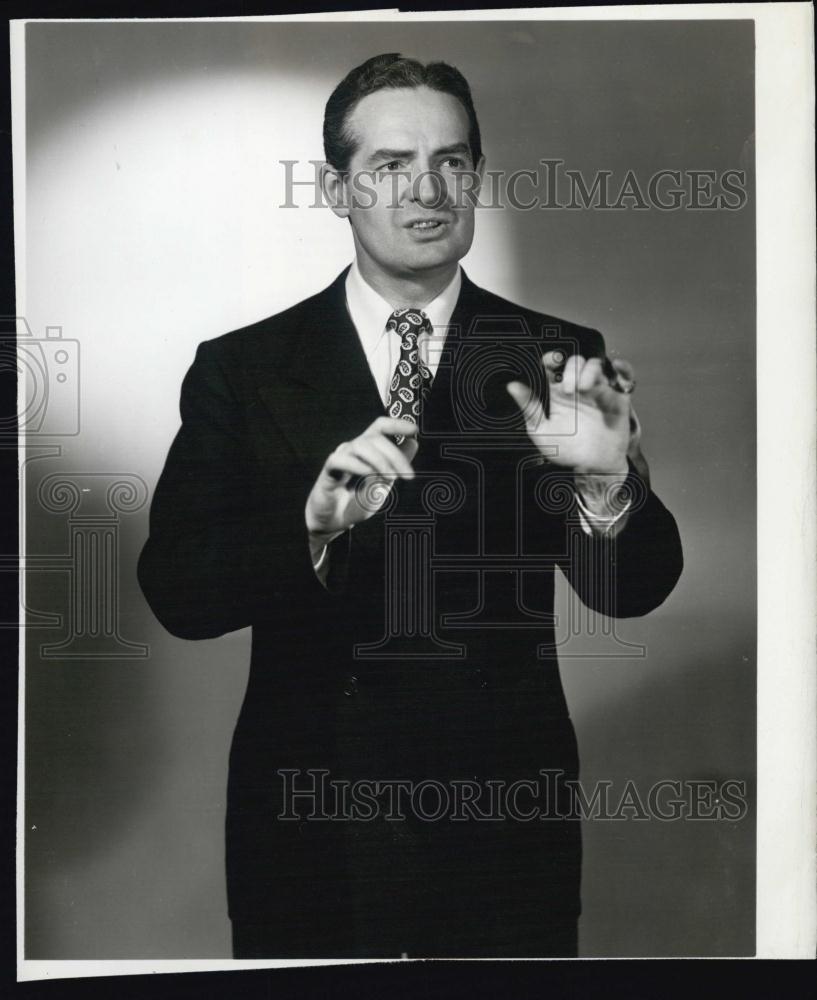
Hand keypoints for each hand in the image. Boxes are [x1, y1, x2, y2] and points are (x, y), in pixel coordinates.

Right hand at [305, 417, 419, 537]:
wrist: (336, 522)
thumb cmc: (357, 502)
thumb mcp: (384, 485)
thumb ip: (396, 466)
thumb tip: (413, 443)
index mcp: (368, 449)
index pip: (381, 427)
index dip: (396, 424)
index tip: (414, 430)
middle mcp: (353, 449)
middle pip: (375, 438)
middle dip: (395, 455)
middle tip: (408, 475)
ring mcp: (340, 458)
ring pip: (360, 446)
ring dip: (379, 461)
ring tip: (389, 478)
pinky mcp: (328, 472)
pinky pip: (340, 461)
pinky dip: (357, 466)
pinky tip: (369, 474)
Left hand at [507, 352, 634, 474]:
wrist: (594, 467)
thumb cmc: (567, 451)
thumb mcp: (541, 431)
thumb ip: (529, 407)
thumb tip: (512, 386)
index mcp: (558, 393)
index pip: (554, 366)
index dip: (552, 358)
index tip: (550, 361)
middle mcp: (578, 388)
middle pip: (575, 362)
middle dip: (571, 369)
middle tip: (567, 389)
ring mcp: (598, 391)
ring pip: (596, 365)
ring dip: (590, 371)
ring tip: (584, 389)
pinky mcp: (618, 397)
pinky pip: (624, 376)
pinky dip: (622, 367)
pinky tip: (616, 368)